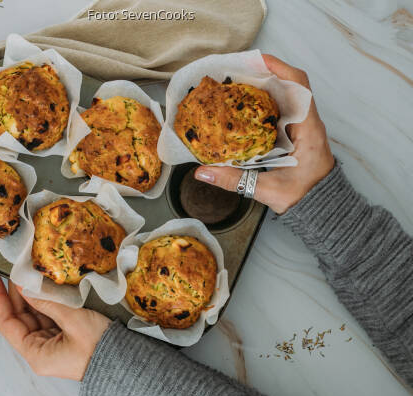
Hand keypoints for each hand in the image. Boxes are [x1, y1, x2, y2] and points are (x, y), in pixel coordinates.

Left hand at [0, 271, 110, 380]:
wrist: (125, 361)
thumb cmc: (100, 346)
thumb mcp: (73, 320)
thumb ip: (48, 302)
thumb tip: (27, 286)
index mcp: (36, 354)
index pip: (7, 323)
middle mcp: (40, 352)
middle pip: (19, 319)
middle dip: (15, 294)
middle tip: (13, 270)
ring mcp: (51, 345)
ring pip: (33, 316)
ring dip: (30, 296)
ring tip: (28, 275)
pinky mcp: (63, 339)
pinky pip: (47, 318)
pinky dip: (44, 302)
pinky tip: (43, 287)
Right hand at [194, 54, 334, 213]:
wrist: (321, 208)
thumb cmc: (303, 198)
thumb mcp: (268, 190)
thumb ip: (234, 181)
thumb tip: (203, 172)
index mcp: (308, 129)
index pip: (299, 86)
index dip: (279, 68)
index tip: (256, 60)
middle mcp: (307, 122)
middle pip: (288, 85)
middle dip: (263, 75)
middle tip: (235, 73)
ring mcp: (302, 127)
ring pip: (284, 97)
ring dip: (262, 88)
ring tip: (235, 85)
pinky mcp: (295, 134)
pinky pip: (280, 110)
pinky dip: (262, 104)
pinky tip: (243, 108)